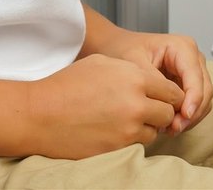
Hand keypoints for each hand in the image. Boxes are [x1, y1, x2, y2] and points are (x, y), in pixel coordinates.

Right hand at [25, 54, 184, 158]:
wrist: (39, 114)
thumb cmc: (67, 85)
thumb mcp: (104, 63)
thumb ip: (133, 71)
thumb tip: (151, 80)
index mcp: (136, 78)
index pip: (172, 90)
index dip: (170, 95)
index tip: (164, 98)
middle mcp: (136, 104)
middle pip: (168, 113)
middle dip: (161, 112)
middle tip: (149, 111)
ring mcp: (127, 129)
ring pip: (154, 132)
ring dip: (147, 128)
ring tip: (128, 121)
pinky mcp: (116, 149)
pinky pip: (136, 145)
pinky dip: (132, 140)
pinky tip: (117, 132)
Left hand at [104, 30, 212, 134]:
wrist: (119, 48)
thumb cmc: (125, 50)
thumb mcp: (134, 62)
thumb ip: (153, 80)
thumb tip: (168, 102)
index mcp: (183, 47)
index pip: (195, 76)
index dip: (194, 98)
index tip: (184, 116)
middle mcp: (193, 58)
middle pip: (205, 89)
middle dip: (193, 111)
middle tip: (174, 128)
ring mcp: (193, 71)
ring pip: (204, 99)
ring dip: (191, 116)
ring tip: (169, 129)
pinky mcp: (188, 83)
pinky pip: (196, 103)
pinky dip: (187, 116)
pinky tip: (169, 124)